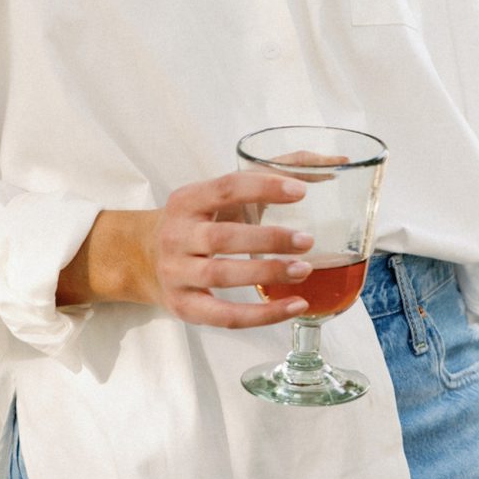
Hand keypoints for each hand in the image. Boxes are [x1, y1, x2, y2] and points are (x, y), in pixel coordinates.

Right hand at [57, 171, 314, 327]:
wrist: (141, 258)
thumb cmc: (197, 221)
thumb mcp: (218, 196)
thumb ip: (272, 175)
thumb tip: (337, 162)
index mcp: (187, 200)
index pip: (225, 188)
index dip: (263, 188)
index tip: (301, 191)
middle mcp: (177, 235)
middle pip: (222, 237)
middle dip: (268, 239)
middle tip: (308, 240)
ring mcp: (177, 273)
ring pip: (222, 275)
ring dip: (266, 272)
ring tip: (305, 269)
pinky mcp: (185, 307)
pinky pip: (224, 316)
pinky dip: (261, 315)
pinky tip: (294, 307)